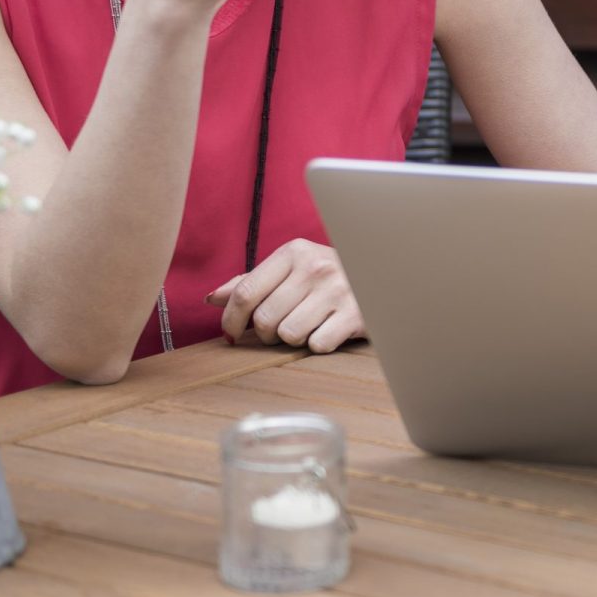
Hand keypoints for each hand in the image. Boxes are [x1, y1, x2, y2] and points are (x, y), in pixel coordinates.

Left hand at [205, 238, 361, 352]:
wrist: (383, 276)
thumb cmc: (328, 277)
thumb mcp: (292, 269)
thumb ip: (252, 282)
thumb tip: (212, 298)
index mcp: (295, 252)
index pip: (245, 292)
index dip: (230, 320)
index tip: (232, 334)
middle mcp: (316, 267)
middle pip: (264, 319)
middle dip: (266, 333)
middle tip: (279, 328)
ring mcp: (338, 290)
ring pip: (288, 335)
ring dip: (293, 339)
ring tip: (306, 326)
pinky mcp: (356, 315)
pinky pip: (316, 345)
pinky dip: (318, 344)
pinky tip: (328, 329)